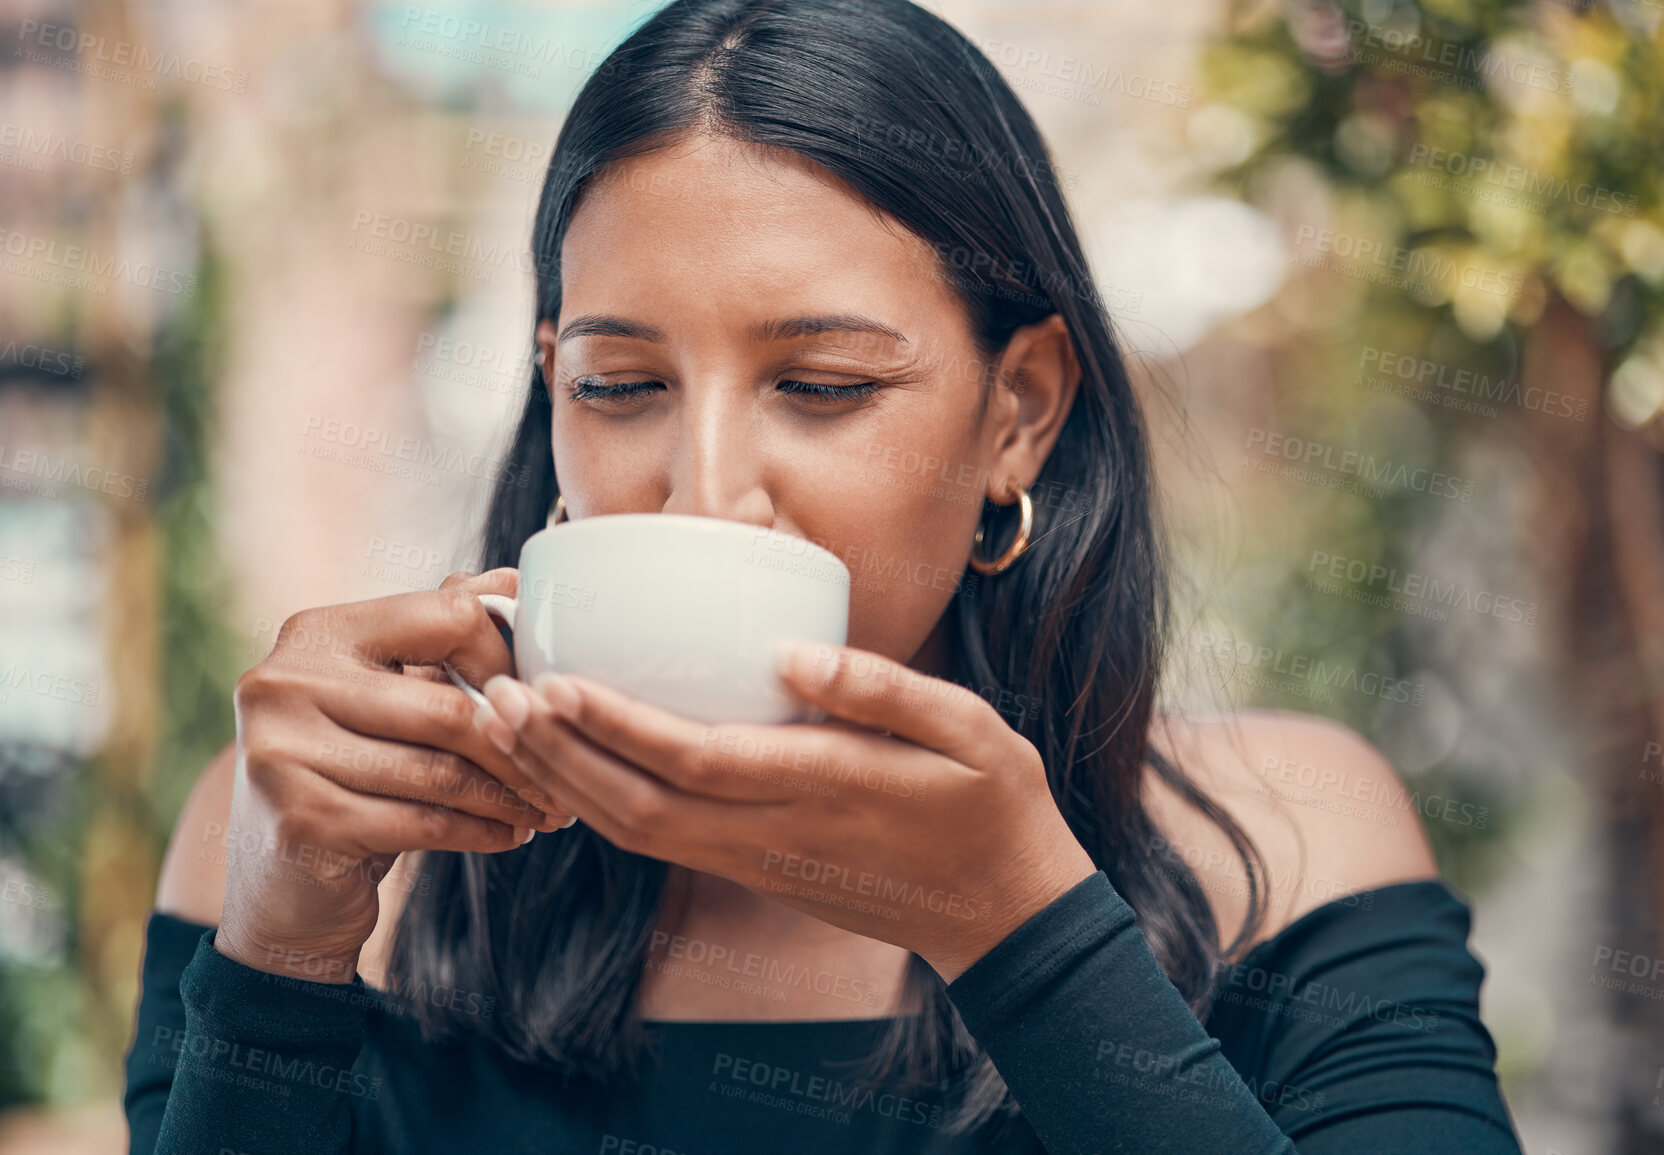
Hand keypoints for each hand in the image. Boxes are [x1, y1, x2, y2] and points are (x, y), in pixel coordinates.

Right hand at [214, 570, 572, 982]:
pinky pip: (425, 824)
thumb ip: (438, 636)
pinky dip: (483, 831)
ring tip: (551, 808)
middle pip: (448, 708)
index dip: (506, 657)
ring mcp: (284, 753)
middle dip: (522, 747)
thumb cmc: (352, 772)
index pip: (445, 615)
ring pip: (441, 773)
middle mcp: (286, 683)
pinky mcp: (302, 822)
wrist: (281, 882)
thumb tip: (513, 580)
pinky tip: (512, 835)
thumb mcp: (388, 696)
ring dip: (511, 796)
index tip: (541, 697)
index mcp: (317, 632)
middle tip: (568, 775)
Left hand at [472, 641, 1097, 981]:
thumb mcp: (967, 728)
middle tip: (496, 695)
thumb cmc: (990, 802)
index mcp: (824, 786)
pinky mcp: (755, 870)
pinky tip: (574, 767)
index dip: (612, 726)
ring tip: (512, 725)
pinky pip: (661, 842)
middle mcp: (775, 833)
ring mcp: (759, 860)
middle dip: (557, 754)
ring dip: (566, 781)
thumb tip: (790, 652)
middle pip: (638, 805)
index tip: (553, 681)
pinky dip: (603, 807)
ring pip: (638, 832)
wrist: (1005, 912)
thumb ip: (880, 690)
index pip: (694, 761)